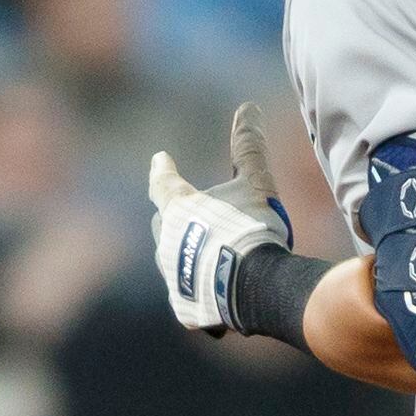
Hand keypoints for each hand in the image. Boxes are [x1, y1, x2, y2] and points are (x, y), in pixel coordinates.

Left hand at [148, 106, 291, 333]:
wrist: (254, 286)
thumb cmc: (252, 228)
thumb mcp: (255, 183)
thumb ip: (248, 147)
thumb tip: (247, 108)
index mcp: (178, 209)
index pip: (163, 182)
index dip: (162, 170)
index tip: (160, 160)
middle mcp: (166, 241)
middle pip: (162, 224)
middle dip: (171, 217)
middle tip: (179, 214)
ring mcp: (172, 277)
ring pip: (171, 261)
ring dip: (183, 254)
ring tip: (202, 256)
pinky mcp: (183, 307)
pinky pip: (186, 295)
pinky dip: (197, 289)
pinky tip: (211, 292)